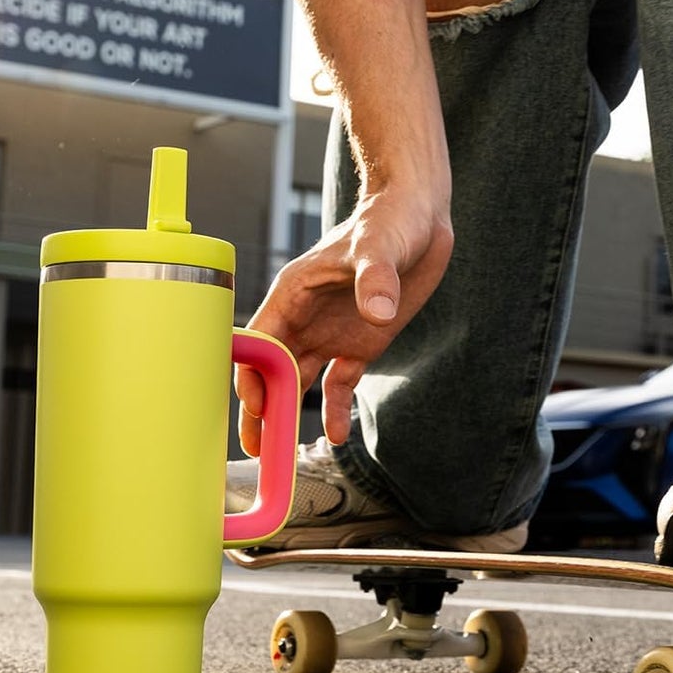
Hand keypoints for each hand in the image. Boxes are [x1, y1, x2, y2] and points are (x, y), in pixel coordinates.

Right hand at [234, 188, 453, 454]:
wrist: (419, 214)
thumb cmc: (390, 218)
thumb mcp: (381, 245)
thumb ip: (376, 278)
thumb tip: (378, 314)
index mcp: (292, 294)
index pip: (258, 343)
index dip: (253, 376)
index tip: (257, 408)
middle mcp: (304, 318)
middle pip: (270, 371)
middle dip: (261, 410)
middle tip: (255, 451)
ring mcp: (330, 332)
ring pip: (297, 383)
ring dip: (288, 416)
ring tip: (281, 457)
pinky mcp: (360, 342)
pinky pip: (339, 383)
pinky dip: (336, 409)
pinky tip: (338, 436)